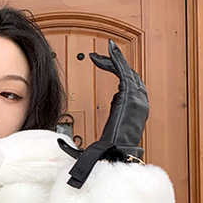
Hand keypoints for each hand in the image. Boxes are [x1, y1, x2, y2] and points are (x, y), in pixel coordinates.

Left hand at [58, 39, 148, 188]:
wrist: (118, 152)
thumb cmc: (109, 149)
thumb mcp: (100, 137)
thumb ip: (92, 130)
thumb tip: (63, 138)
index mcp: (134, 109)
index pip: (128, 84)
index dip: (117, 73)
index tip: (104, 65)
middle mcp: (140, 101)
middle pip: (129, 74)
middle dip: (115, 63)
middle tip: (99, 56)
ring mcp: (138, 97)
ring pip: (127, 71)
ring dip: (115, 59)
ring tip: (104, 50)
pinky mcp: (132, 95)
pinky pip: (124, 72)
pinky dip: (117, 60)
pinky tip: (110, 51)